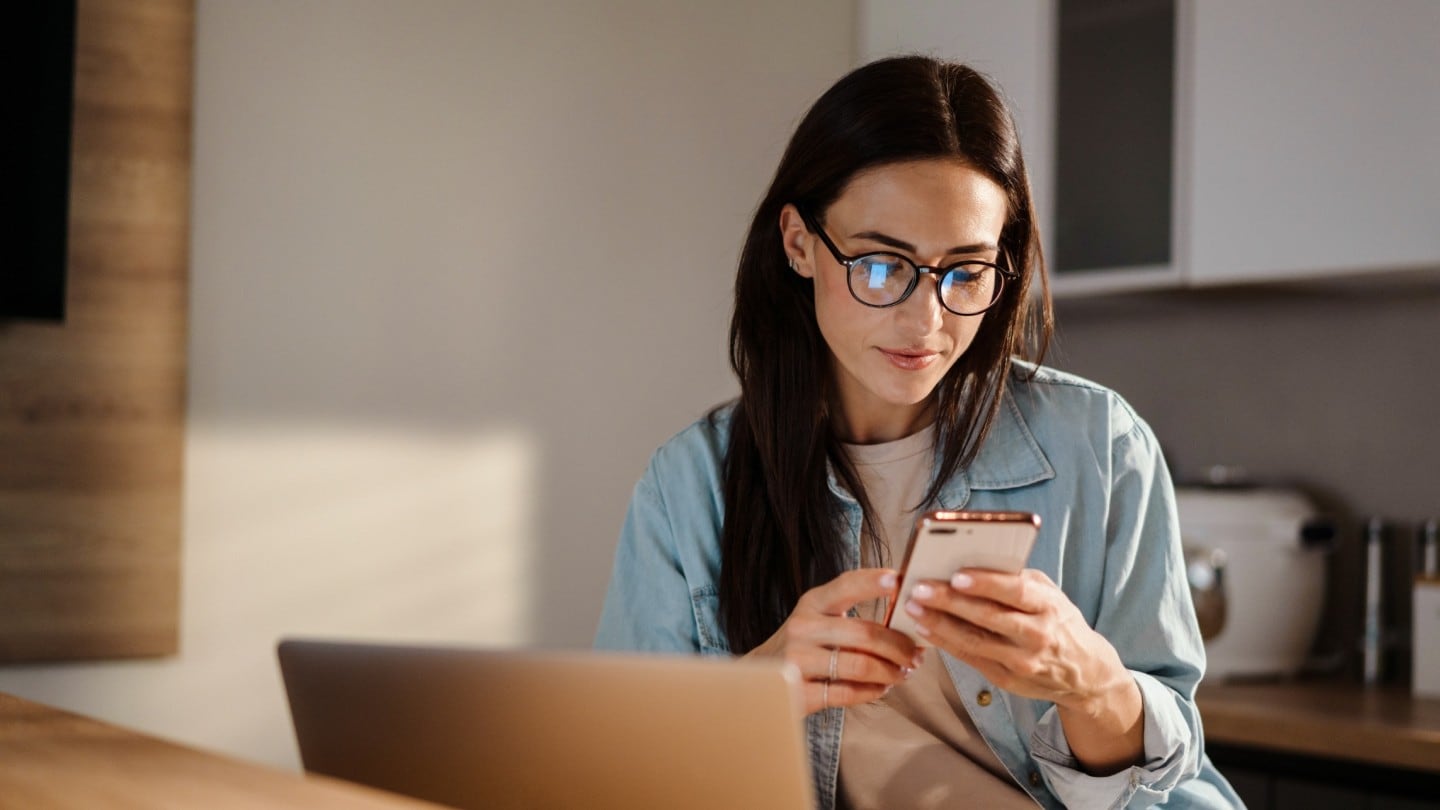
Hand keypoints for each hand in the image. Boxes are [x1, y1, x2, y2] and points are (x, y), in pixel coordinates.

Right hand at [746, 568, 923, 714]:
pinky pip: (847, 693)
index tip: (900, 581)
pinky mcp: (798, 692)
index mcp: (812, 603)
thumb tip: (906, 615)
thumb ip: (851, 614)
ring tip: (902, 674)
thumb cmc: (802, 646)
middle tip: (916, 655)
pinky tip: (880, 689)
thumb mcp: (817, 619)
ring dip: (890, 672)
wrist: (758, 679)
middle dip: (899, 646)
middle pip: (865, 633)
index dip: (874, 581)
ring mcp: (797, 660)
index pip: (846, 585)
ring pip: (860, 665)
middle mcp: (802, 627)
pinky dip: (872, 692)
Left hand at [905, 567, 1143, 772]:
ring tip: (913, 607)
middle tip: (919, 588)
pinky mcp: (1007, 680)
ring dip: (939, 624)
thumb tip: (973, 561)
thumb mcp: (1050, 594)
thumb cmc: (1058, 621)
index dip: (986, 583)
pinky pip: (970, 658)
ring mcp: (1022, 661)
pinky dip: (945, 643)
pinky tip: (925, 629)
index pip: (1016, 591)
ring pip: (974, 641)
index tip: (956, 574)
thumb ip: (1018, 580)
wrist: (1084, 673)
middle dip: (950, 602)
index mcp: (1049, 606)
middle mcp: (1038, 635)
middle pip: (988, 617)